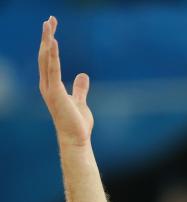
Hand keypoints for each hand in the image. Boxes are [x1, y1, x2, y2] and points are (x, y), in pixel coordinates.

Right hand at [39, 16, 93, 147]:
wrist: (76, 139)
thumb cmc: (77, 124)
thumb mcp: (80, 101)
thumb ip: (79, 88)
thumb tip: (83, 74)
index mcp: (52, 86)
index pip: (49, 60)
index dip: (50, 43)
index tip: (52, 27)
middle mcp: (47, 85)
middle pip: (45, 55)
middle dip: (47, 37)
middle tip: (49, 19)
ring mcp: (50, 89)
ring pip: (47, 59)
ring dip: (47, 41)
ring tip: (49, 24)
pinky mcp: (56, 93)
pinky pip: (53, 70)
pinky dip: (53, 55)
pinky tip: (53, 42)